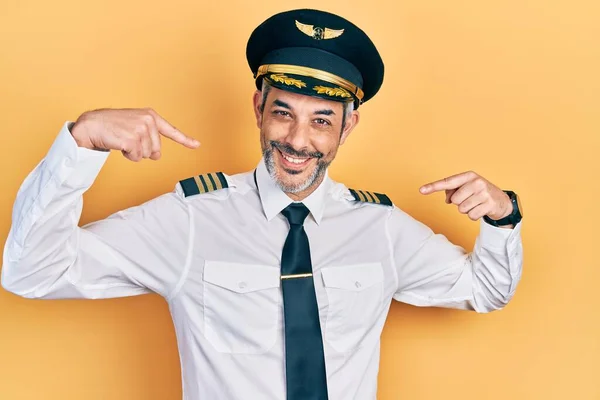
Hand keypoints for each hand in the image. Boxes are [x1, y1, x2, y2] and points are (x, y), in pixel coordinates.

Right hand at [70, 108, 199, 161]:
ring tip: (122, 139)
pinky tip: (119, 144)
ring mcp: (140, 129)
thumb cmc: (113, 126)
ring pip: (146, 154)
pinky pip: (136, 157)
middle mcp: (148, 120)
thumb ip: (150, 139)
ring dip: (134, 152)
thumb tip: (157, 155)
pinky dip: (128, 155)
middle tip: (128, 139)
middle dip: (143, 150)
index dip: (185, 139)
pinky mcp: (132, 139)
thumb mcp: (135, 127)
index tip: (197, 145)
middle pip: (156, 149)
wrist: (92, 124)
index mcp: (150, 116)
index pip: (171, 130)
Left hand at [419, 171, 512, 220]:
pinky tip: (481, 209)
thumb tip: (447, 200)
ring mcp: (484, 193)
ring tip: (476, 204)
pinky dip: (474, 216)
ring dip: (467, 210)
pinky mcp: (489, 204)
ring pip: (462, 209)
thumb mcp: (467, 187)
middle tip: (470, 199)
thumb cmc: (479, 193)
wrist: (501, 201)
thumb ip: (452, 191)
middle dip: (460, 203)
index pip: (447, 182)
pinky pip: (471, 216)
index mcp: (468, 176)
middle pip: (455, 200)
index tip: (421, 190)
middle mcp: (476, 182)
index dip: (433, 187)